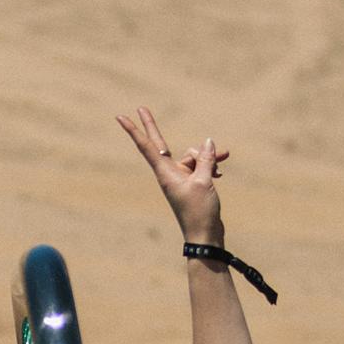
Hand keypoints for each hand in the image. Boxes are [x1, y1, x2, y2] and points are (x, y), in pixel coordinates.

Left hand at [117, 102, 229, 245]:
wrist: (205, 236)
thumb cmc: (199, 211)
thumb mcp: (204, 181)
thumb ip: (205, 159)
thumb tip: (207, 142)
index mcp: (165, 173)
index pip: (147, 146)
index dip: (135, 130)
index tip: (121, 117)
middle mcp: (169, 173)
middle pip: (161, 144)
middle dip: (152, 125)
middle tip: (140, 106)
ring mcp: (180, 178)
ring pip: (192, 155)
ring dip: (207, 156)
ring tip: (222, 161)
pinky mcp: (191, 183)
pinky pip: (199, 165)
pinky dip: (210, 164)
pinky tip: (221, 170)